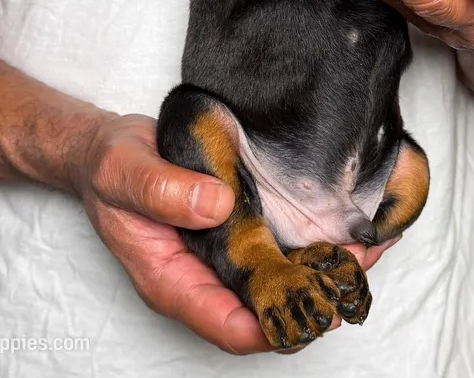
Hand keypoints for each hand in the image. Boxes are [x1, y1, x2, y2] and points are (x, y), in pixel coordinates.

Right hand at [75, 113, 394, 354]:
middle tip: (356, 270)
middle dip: (312, 297)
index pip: (226, 325)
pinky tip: (341, 223)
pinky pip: (275, 245)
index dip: (273, 326)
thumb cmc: (109, 165)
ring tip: (364, 247)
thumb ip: (162, 191)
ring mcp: (220, 253)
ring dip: (319, 270)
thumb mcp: (124, 172)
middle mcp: (202, 275)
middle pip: (263, 307)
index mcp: (171, 278)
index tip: (316, 307)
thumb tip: (216, 206)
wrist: (109, 147)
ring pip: (276, 278)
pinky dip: (309, 240)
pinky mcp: (234, 227)